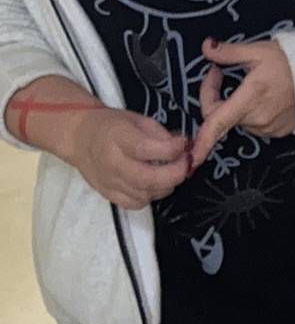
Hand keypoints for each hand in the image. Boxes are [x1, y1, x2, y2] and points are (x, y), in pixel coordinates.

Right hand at [66, 107, 190, 210]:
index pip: (147, 149)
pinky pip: (136, 204)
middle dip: (176, 173)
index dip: (173, 149)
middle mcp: (113, 162)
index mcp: (119, 138)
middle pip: (149, 178)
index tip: (184, 144)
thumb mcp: (138, 120)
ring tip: (169, 172)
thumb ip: (161, 135)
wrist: (80, 138)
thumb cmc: (111, 126)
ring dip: (166, 185)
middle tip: (185, 164)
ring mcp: (110, 182)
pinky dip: (150, 196)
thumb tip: (184, 148)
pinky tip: (153, 184)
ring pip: (147, 194)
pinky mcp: (109, 195)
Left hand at [192, 38, 294, 169]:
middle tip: (220, 73)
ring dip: (237, 105)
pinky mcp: (280, 131)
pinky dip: (254, 112)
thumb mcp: (258, 51)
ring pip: (240, 120)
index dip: (202, 143)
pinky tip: (266, 96)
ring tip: (249, 83)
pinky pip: (257, 125)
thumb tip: (207, 48)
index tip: (191, 157)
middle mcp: (258, 118)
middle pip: (224, 117)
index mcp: (250, 98)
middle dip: (216, 97)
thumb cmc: (294, 61)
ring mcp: (270, 127)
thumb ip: (229, 53)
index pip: (217, 124)